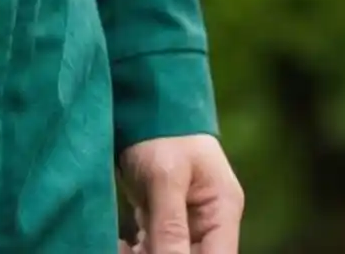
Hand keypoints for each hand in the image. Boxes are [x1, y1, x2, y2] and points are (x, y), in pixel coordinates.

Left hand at [116, 134, 241, 253]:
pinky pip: (155, 249)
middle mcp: (211, 221)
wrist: (145, 104)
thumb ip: (171, 225)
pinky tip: (121, 243)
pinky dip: (136, 251)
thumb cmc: (162, 132)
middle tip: (131, 249)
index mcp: (223, 209)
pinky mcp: (167, 221)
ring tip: (122, 245)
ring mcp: (189, 222)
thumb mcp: (165, 177)